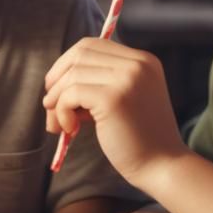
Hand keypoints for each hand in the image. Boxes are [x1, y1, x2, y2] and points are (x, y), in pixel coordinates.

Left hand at [42, 37, 184, 190]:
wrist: (162, 167)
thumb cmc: (138, 139)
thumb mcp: (121, 99)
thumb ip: (97, 83)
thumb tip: (52, 82)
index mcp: (143, 60)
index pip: (92, 45)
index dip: (67, 63)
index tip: (57, 87)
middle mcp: (137, 63)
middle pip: (79, 55)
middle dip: (57, 79)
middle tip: (50, 105)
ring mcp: (127, 79)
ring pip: (72, 75)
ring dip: (57, 100)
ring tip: (60, 125)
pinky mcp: (113, 98)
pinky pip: (71, 94)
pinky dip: (62, 111)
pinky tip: (71, 129)